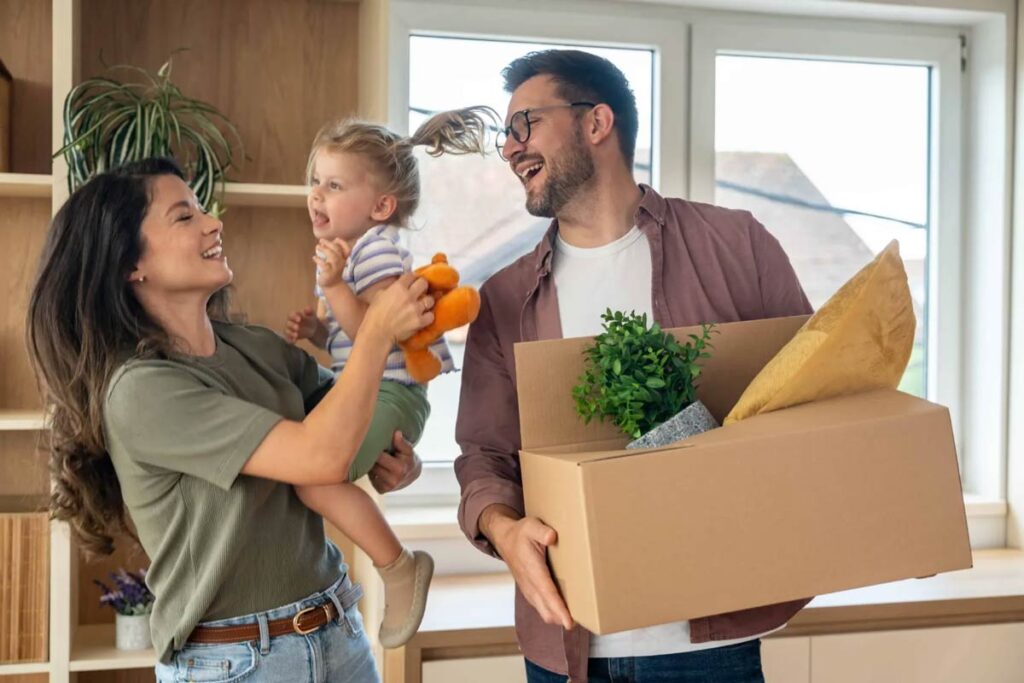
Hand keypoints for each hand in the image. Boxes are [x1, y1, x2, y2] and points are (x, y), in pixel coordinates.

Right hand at [284, 306, 318, 343]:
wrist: (314, 329)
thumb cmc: (311, 319)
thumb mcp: (312, 315)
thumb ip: (309, 311)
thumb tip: (306, 309)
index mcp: (294, 316)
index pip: (290, 315)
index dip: (294, 317)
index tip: (299, 319)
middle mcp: (291, 322)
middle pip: (288, 323)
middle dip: (292, 326)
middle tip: (297, 328)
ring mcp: (290, 330)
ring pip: (286, 331)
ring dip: (290, 333)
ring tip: (296, 335)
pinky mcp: (291, 336)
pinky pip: (288, 339)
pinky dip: (290, 340)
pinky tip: (294, 341)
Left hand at [313, 238, 348, 288]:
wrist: (332, 284)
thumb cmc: (332, 269)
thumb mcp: (334, 259)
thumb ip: (332, 250)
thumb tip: (325, 241)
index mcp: (343, 258)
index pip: (347, 249)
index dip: (343, 243)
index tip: (335, 239)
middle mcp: (341, 263)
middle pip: (337, 250)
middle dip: (329, 243)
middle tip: (321, 240)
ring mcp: (335, 268)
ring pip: (333, 256)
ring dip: (324, 250)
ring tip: (317, 247)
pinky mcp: (329, 273)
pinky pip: (325, 265)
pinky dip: (318, 260)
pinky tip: (314, 258)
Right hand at [364, 273, 432, 343]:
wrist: (377, 332)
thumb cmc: (375, 315)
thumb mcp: (379, 295)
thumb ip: (391, 289)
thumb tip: (398, 286)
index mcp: (398, 287)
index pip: (412, 275)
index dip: (413, 278)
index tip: (413, 281)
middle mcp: (408, 296)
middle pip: (424, 283)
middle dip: (423, 286)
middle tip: (420, 291)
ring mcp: (415, 309)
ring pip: (430, 300)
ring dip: (427, 302)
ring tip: (423, 306)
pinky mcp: (419, 321)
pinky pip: (431, 316)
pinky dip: (428, 317)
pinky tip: (424, 317)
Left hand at [368, 431, 422, 492]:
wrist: (412, 475)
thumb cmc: (408, 459)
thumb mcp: (408, 450)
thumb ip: (402, 442)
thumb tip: (397, 433)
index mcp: (399, 469)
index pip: (379, 457)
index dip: (375, 449)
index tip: (374, 444)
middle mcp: (393, 480)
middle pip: (373, 465)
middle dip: (372, 458)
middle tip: (373, 451)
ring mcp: (387, 487)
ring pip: (370, 472)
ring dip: (371, 466)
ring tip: (378, 460)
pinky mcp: (382, 490)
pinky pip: (371, 479)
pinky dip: (373, 474)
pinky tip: (378, 469)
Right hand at [487, 509, 573, 629]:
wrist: (504, 540)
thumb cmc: (520, 533)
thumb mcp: (531, 526)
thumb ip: (541, 531)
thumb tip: (552, 537)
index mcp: (532, 569)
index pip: (547, 593)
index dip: (559, 609)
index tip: (569, 622)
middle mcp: (530, 584)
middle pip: (547, 610)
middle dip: (562, 619)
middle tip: (584, 620)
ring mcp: (529, 590)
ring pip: (544, 612)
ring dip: (558, 618)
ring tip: (577, 618)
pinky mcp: (530, 592)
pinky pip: (541, 608)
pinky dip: (552, 613)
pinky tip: (564, 612)